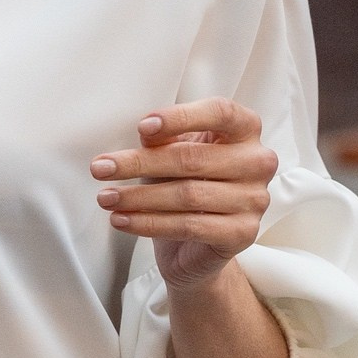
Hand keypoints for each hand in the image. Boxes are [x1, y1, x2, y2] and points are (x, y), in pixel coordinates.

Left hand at [91, 99, 277, 290]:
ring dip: (137, 197)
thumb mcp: (172, 154)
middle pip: (193, 158)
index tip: (142, 127)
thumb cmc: (185, 184)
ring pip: (187, 194)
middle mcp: (258, 162)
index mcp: (246, 130)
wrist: (196, 245)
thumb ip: (165, 139)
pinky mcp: (244, 233)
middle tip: (99, 168)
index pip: (220, 112)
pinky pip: (189, 226)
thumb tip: (148, 130)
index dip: (181, 116)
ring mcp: (255, 200)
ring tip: (105, 198)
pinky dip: (148, 223)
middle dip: (139, 163)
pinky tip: (121, 220)